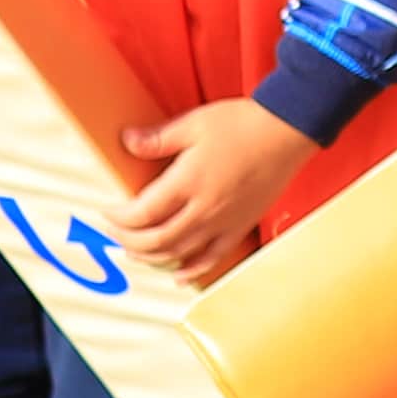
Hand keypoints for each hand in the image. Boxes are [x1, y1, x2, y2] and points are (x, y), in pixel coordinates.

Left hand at [111, 98, 316, 280]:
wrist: (287, 131)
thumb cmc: (243, 124)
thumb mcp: (193, 124)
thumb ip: (158, 139)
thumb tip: (127, 142)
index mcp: (187, 182)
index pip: (142, 214)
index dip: (119, 217)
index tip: (109, 211)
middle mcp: (203, 209)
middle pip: (156, 241)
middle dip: (129, 241)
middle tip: (116, 232)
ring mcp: (224, 222)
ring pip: (180, 254)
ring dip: (152, 257)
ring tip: (137, 251)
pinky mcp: (241, 226)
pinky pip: (213, 258)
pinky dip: (192, 270)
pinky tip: (179, 274)